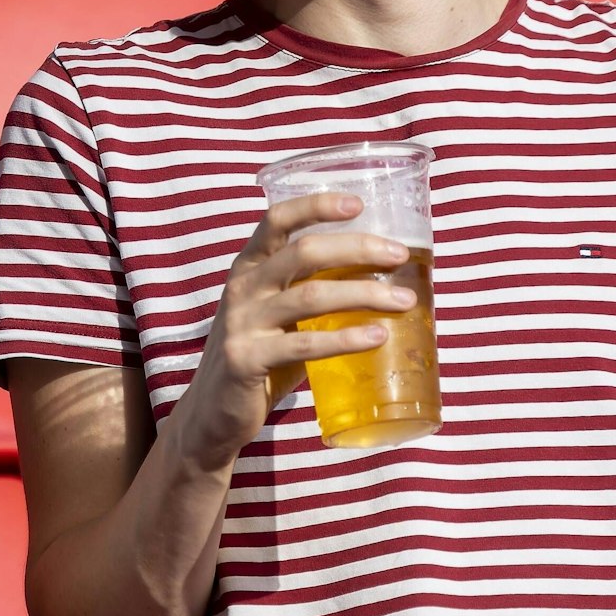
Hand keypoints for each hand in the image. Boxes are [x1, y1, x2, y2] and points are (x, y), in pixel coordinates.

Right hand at [168, 193, 414, 471]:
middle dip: (357, 248)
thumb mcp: (275, 314)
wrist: (212, 413)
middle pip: (303, 251)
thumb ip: (309, 292)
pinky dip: (345, 338)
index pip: (277, 219)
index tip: (358, 202)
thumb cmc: (258, 357)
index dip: (316, 205)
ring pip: (310, 296)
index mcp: (248, 267)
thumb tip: (382, 280)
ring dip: (363, 294)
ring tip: (404, 301)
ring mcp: (241, 324)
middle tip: (399, 255)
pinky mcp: (246, 360)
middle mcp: (242, 288)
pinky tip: (376, 337)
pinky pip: (303, 345)